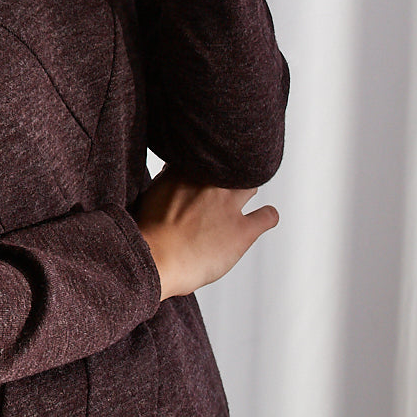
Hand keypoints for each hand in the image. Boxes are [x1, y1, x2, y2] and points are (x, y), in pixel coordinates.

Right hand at [134, 169, 278, 301]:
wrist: (157, 259)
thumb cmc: (148, 235)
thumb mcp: (148, 196)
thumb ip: (165, 183)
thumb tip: (172, 178)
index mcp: (182, 172)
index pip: (203, 158)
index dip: (205, 166)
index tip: (205, 173)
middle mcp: (209, 184)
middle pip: (229, 169)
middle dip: (228, 175)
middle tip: (224, 186)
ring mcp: (228, 205)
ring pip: (250, 186)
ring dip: (247, 191)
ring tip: (245, 197)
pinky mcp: (243, 230)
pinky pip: (267, 216)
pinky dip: (269, 216)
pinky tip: (267, 217)